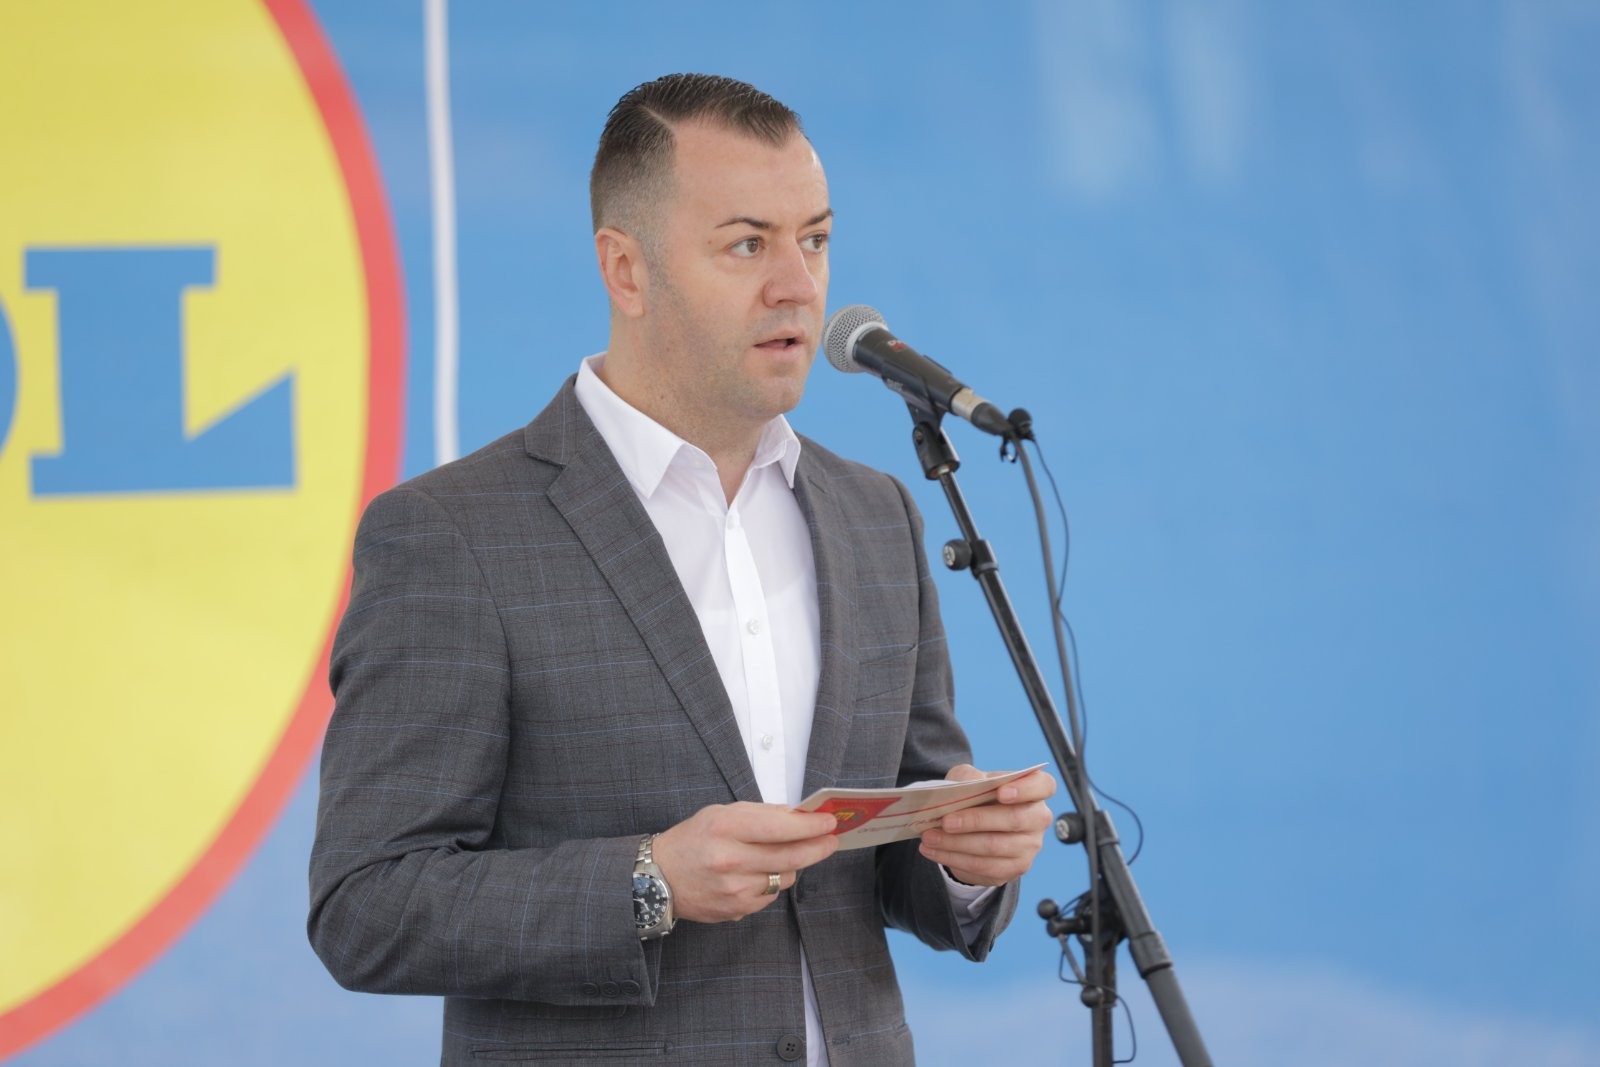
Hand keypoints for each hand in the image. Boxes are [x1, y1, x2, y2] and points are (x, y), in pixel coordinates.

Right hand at [651, 803, 840, 922]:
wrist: (657, 879)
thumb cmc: (692, 840)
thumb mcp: (720, 813)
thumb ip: (759, 813)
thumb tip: (796, 815)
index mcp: (725, 828)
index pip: (780, 827)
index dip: (810, 826)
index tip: (829, 822)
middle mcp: (730, 860)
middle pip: (790, 856)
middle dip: (817, 847)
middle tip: (831, 840)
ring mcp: (734, 889)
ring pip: (784, 877)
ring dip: (792, 865)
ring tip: (784, 855)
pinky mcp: (736, 910)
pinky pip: (771, 895)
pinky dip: (772, 883)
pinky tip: (759, 874)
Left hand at [918, 764, 1055, 886]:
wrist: (976, 827)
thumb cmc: (977, 796)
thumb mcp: (970, 779)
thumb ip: (969, 776)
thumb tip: (969, 784)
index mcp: (1035, 790)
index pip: (1044, 786)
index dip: (1025, 789)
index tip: (1001, 792)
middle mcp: (1038, 819)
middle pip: (1014, 820)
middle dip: (976, 820)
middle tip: (946, 821)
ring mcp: (1029, 847)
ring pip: (994, 847)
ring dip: (957, 844)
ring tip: (929, 837)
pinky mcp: (1014, 869)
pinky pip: (985, 867)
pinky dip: (955, 859)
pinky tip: (934, 851)